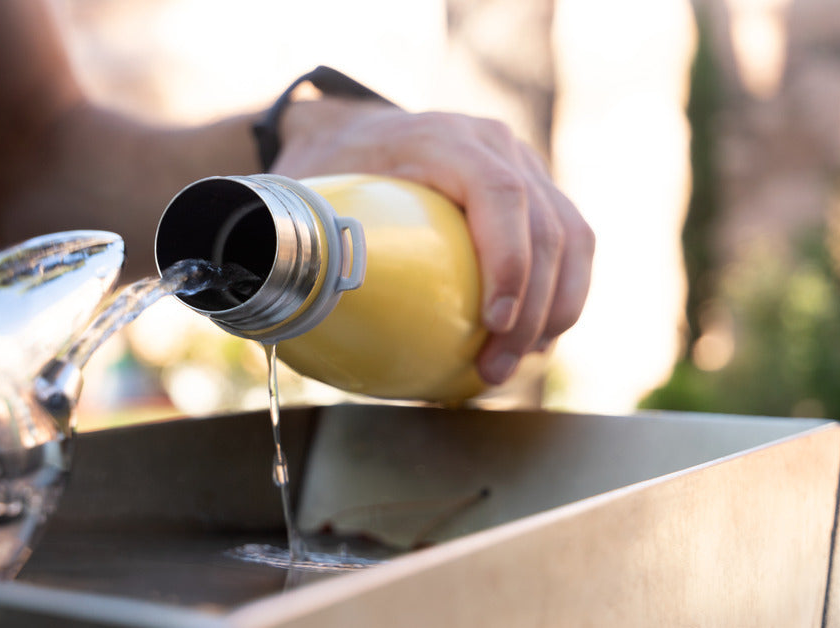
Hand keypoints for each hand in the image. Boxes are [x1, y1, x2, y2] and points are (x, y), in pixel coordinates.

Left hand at [273, 100, 593, 385]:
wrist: (350, 133)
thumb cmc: (325, 171)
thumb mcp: (303, 195)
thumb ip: (295, 241)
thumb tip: (267, 307)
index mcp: (442, 138)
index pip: (498, 192)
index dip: (508, 260)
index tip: (495, 323)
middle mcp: (494, 143)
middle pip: (547, 225)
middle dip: (534, 309)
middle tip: (494, 370)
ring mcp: (523, 163)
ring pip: (572, 238)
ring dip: (556, 311)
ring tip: (515, 366)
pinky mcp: (535, 192)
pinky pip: (568, 245)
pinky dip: (560, 297)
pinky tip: (532, 344)